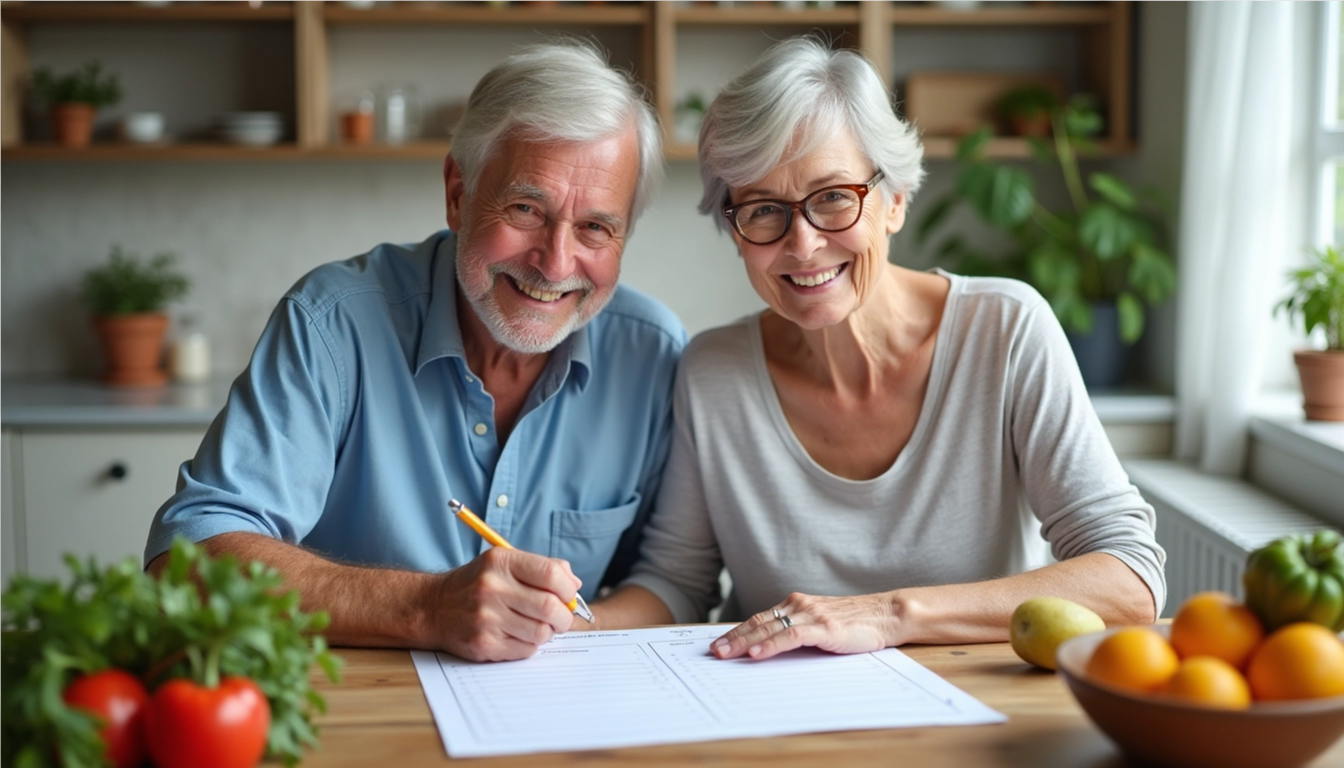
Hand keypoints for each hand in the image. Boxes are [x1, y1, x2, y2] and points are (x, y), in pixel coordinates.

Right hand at [429, 547, 581, 661]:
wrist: (433, 607)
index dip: (568, 589)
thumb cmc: (477, 584)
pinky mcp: (484, 644)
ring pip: (541, 632)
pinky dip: (530, 645)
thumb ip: (542, 567)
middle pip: (550, 607)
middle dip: (564, 616)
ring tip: (539, 626)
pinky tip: (519, 635)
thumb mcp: (504, 563)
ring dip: (547, 632)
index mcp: (501, 562)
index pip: (551, 574)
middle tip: (561, 618)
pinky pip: (526, 649)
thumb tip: (575, 585)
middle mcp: (492, 588)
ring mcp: (486, 618)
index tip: (568, 595)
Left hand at [710, 592, 896, 660]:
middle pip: (758, 622)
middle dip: (733, 638)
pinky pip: (791, 636)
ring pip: (770, 628)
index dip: (737, 631)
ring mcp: (811, 615)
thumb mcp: (821, 627)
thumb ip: (799, 634)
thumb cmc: (856, 625)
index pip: (759, 618)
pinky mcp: (824, 627)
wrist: (887, 615)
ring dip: (745, 642)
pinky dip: (771, 645)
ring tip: (726, 654)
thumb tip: (771, 652)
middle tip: (713, 651)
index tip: (719, 644)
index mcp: (797, 605)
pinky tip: (757, 654)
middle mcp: (800, 606)